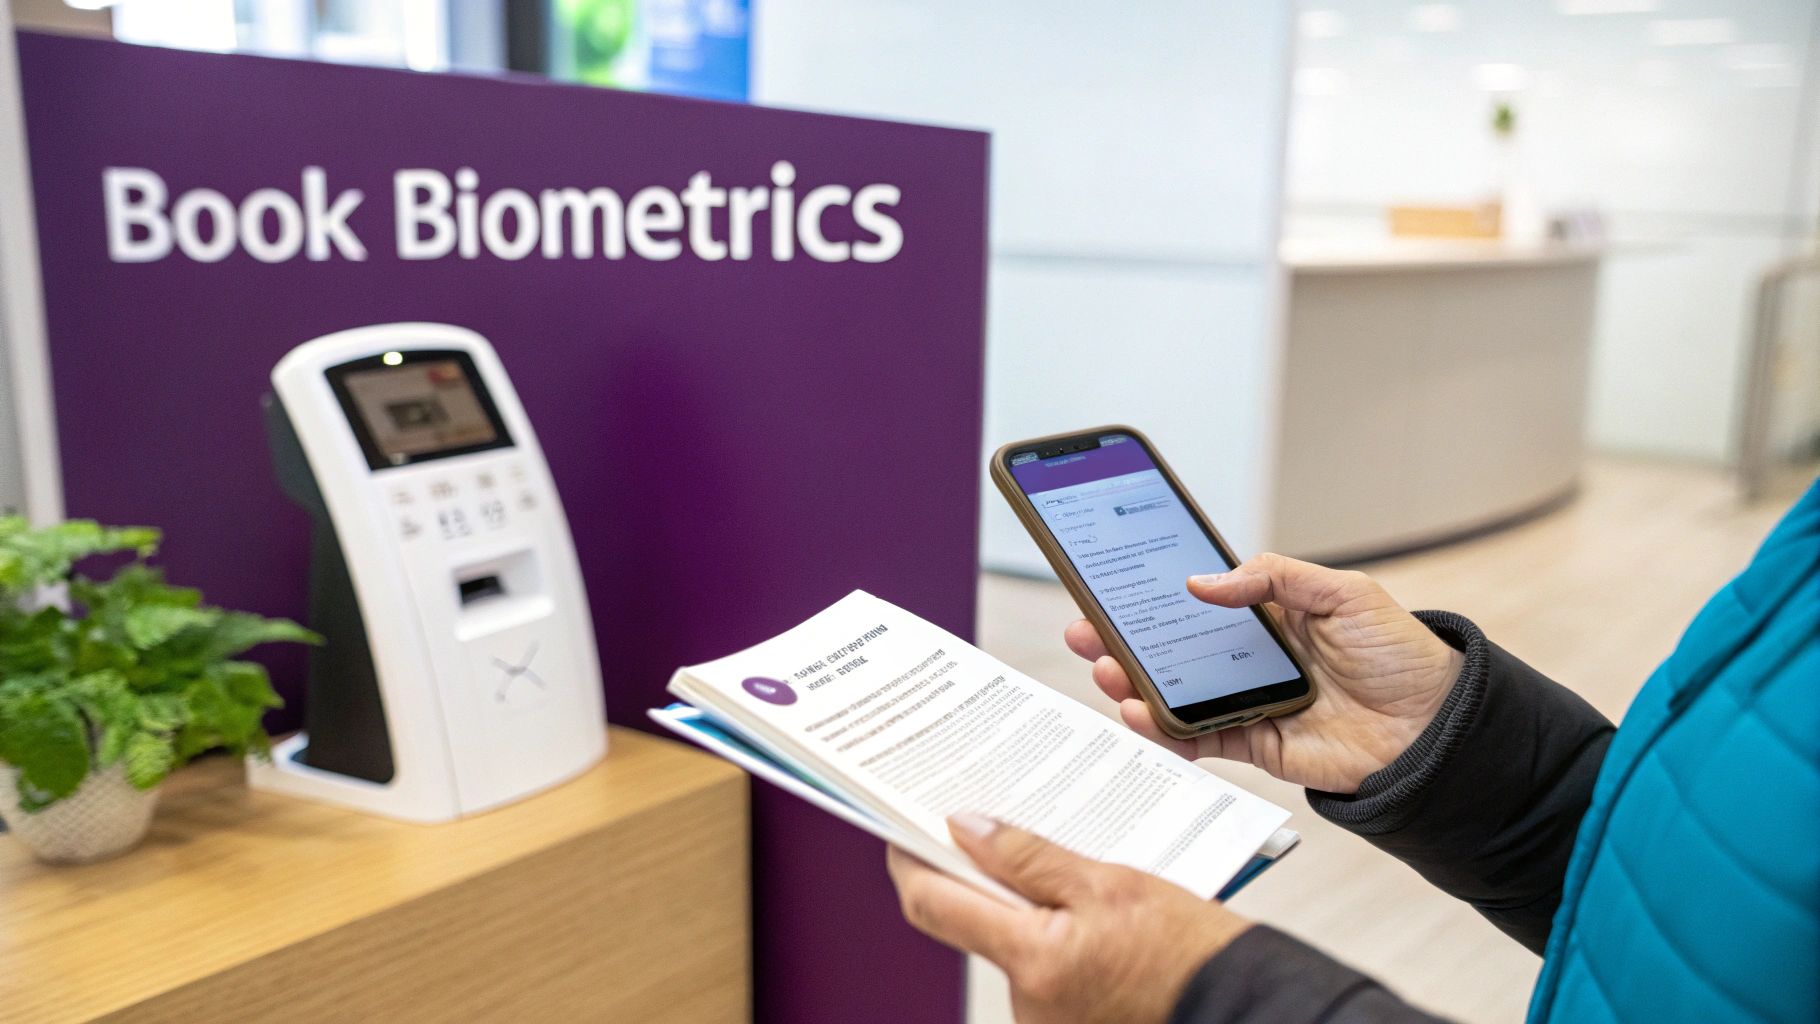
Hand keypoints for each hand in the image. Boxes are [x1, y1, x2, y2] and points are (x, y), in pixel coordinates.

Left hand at [889, 814, 1248, 1023]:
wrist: (1246, 1006)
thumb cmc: (1193, 952)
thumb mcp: (1112, 884)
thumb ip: (1031, 856)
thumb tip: (964, 826)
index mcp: (1034, 959)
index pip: (932, 903)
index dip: (908, 857)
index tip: (902, 821)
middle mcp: (1028, 1000)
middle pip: (970, 921)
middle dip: (981, 873)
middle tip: (993, 821)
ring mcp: (1045, 1016)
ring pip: (1010, 939)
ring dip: (1025, 901)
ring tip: (1064, 861)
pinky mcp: (1067, 1019)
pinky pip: (1041, 962)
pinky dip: (1053, 929)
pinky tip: (1087, 905)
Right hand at [1065, 552, 1462, 792]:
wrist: (1437, 727)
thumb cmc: (1401, 653)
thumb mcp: (1343, 593)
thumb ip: (1274, 578)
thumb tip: (1202, 583)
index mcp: (1267, 616)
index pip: (1195, 602)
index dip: (1151, 596)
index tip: (1107, 586)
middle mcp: (1250, 659)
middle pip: (1171, 649)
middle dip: (1121, 641)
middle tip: (1085, 632)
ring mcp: (1249, 702)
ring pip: (1175, 694)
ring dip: (1134, 684)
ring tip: (1108, 671)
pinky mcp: (1256, 744)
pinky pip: (1200, 739)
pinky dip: (1165, 731)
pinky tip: (1141, 714)